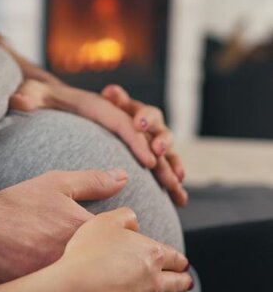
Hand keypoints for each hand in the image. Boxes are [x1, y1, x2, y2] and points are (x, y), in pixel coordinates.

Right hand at [0, 169, 127, 286]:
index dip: (114, 233)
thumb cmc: (16, 206)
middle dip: (101, 253)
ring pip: (91, 276)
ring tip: (60, 255)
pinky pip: (71, 289)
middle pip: (107, 260)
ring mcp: (65, 278)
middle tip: (77, 245)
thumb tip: (123, 177)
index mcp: (90, 230)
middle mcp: (82, 257)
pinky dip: (69, 282)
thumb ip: (93, 181)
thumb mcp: (57, 184)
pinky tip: (50, 268)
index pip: (121, 236)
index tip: (104, 232)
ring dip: (86, 269)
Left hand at [10, 79, 186, 205]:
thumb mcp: (33, 94)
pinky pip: (157, 157)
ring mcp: (127, 127)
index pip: (123, 120)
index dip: (138, 138)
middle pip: (151, 124)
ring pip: (159, 142)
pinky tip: (178, 195)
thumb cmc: (44, 97)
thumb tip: (18, 101)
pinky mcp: (130, 142)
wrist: (51, 97)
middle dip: (161, 142)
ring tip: (178, 185)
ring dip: (171, 161)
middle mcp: (119, 113)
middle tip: (162, 164)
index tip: (149, 159)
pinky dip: (169, 172)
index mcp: (100, 105)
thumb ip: (28, 97)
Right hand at [58, 208, 192, 291]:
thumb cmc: (89, 251)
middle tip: (187, 279)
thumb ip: (125, 215)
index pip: (173, 256)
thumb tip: (135, 221)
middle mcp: (154, 277)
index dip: (178, 258)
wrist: (76, 285)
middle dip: (183, 278)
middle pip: (177, 280)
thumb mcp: (106, 220)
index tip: (182, 261)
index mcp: (151, 253)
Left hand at [101, 84, 187, 206]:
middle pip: (164, 135)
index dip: (145, 119)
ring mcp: (160, 149)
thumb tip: (111, 90)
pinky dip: (176, 188)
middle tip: (156, 150)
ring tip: (175, 180)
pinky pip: (171, 177)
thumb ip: (115, 100)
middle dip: (162, 143)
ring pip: (171, 157)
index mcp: (144, 115)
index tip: (137, 125)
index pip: (148, 114)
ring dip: (174, 167)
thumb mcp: (113, 106)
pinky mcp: (161, 166)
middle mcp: (156, 132)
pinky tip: (181, 200)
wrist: (118, 131)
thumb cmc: (112, 117)